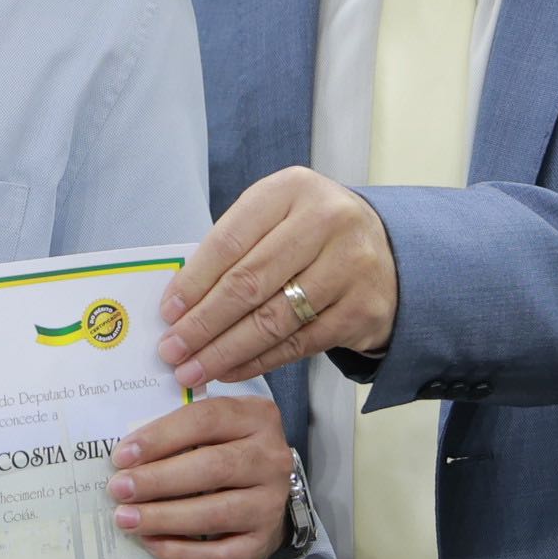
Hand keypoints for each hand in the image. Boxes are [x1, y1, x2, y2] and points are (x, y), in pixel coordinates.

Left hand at [111, 391, 290, 558]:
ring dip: (164, 517)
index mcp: (256, 418)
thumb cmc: (223, 455)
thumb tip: (128, 450)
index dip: (161, 436)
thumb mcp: (211, 428)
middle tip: (118, 489)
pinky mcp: (262, 543)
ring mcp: (271, 503)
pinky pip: (220, 553)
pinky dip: (182, 551)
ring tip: (126, 518)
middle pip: (212, 467)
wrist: (262, 500)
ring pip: (215, 513)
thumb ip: (178, 427)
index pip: (206, 419)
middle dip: (158, 479)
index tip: (122, 455)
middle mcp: (271, 459)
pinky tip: (152, 543)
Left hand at [159, 167, 398, 388]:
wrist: (390, 255)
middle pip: (249, 283)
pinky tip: (231, 370)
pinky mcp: (362, 309)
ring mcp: (350, 266)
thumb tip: (182, 303)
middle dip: (202, 324)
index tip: (167, 313)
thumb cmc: (315, 236)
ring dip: (225, 351)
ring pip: (272, 320)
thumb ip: (236, 249)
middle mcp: (327, 221)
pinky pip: (298, 344)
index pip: (229, 240)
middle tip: (172, 350)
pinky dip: (259, 362)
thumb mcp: (278, 218)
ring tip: (194, 368)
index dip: (193, 282)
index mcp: (292, 189)